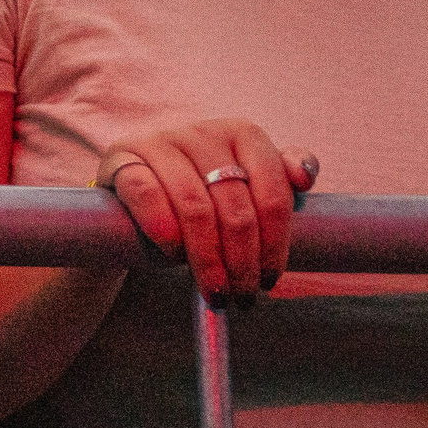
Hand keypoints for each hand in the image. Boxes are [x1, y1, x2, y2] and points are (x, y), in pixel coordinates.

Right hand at [95, 121, 318, 300]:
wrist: (134, 201)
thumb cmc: (200, 200)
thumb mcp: (243, 190)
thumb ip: (279, 180)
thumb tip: (304, 176)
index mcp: (243, 134)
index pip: (274, 193)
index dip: (276, 244)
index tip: (270, 279)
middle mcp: (202, 132)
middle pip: (236, 207)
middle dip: (242, 261)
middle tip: (243, 296)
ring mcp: (160, 142)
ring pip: (195, 208)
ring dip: (207, 260)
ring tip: (214, 290)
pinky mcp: (122, 160)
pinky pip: (148, 197)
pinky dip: (165, 233)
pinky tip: (173, 256)